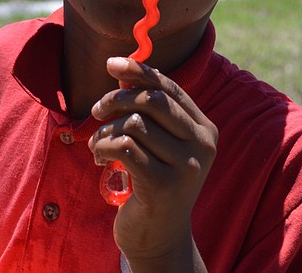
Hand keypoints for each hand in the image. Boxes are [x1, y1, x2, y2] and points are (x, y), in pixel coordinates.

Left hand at [89, 56, 217, 269]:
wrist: (160, 237)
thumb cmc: (153, 181)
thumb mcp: (156, 142)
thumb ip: (146, 108)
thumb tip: (122, 69)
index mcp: (204, 128)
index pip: (170, 87)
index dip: (139, 71)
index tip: (111, 63)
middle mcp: (202, 144)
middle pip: (151, 100)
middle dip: (116, 100)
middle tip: (96, 111)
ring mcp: (186, 166)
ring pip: (133, 123)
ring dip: (105, 130)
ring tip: (97, 145)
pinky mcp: (163, 185)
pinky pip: (123, 147)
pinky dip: (103, 147)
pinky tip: (99, 158)